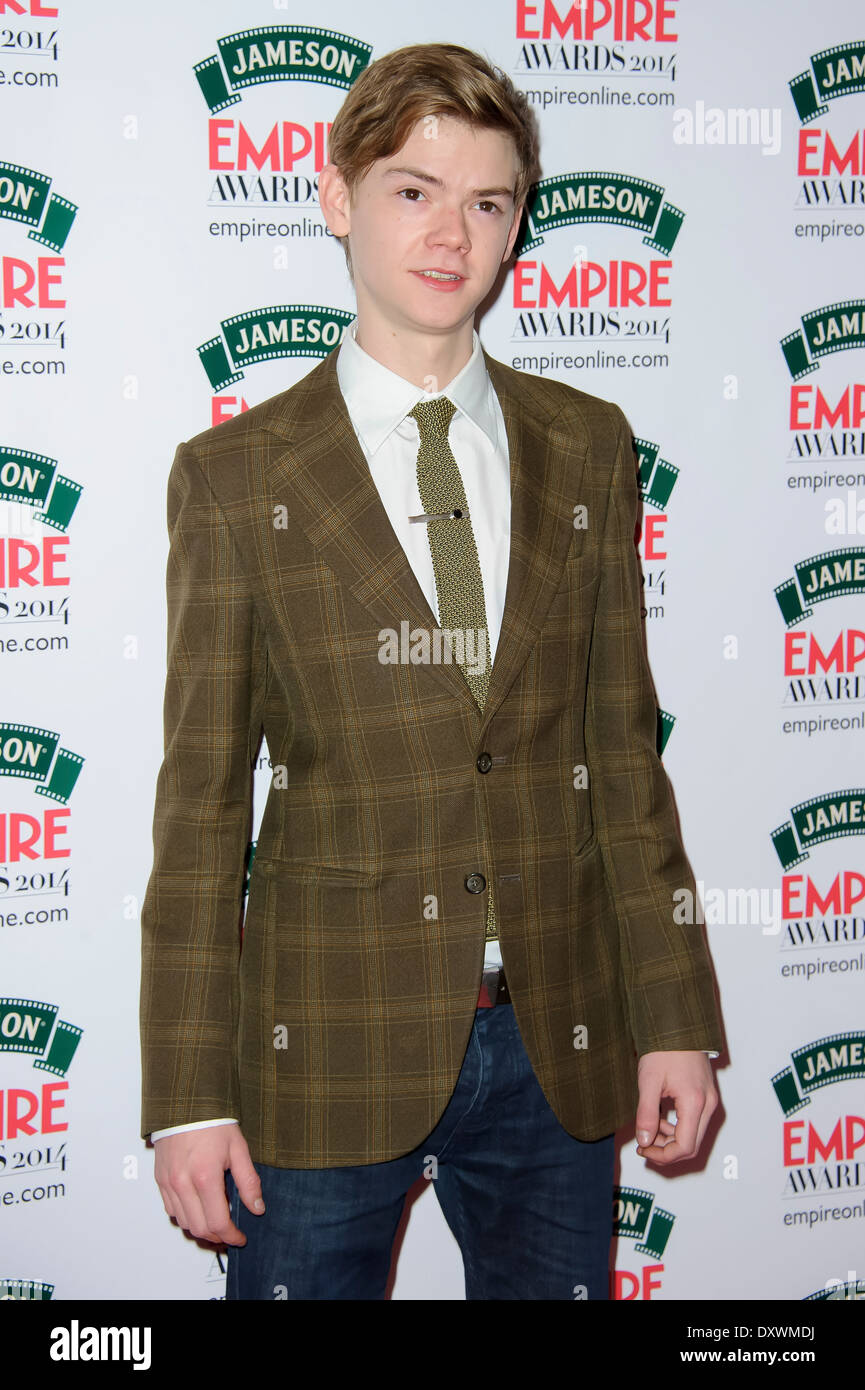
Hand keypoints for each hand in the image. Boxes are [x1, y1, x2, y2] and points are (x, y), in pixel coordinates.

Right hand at [153, 1124, 264, 1244]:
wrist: (186, 1102)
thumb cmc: (213, 1121)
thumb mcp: (238, 1149)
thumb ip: (248, 1182)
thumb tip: (257, 1208)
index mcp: (205, 1177)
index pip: (218, 1222)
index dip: (231, 1236)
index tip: (240, 1237)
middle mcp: (183, 1184)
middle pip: (199, 1228)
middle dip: (217, 1236)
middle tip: (230, 1233)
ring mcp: (169, 1183)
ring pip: (183, 1222)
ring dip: (201, 1228)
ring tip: (216, 1221)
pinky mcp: (160, 1179)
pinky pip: (171, 1209)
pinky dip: (186, 1216)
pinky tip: (198, 1208)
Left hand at [634, 1051, 717, 1164]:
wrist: (678, 1027)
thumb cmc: (664, 1048)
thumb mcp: (649, 1081)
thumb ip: (646, 1113)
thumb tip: (644, 1141)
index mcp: (695, 1102)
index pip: (685, 1146)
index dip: (663, 1155)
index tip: (643, 1150)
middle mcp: (708, 1104)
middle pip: (691, 1145)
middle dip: (666, 1150)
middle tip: (643, 1145)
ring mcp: (710, 1100)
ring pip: (693, 1135)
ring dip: (670, 1139)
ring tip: (648, 1128)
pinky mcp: (706, 1097)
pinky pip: (694, 1122)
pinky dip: (676, 1127)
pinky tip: (659, 1118)